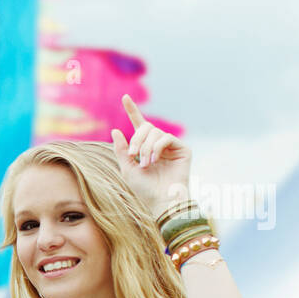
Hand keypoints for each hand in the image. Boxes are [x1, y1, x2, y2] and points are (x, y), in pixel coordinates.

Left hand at [110, 94, 189, 216]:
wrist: (161, 201)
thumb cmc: (144, 189)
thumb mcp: (127, 168)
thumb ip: (122, 150)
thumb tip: (115, 130)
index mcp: (145, 147)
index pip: (138, 125)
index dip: (132, 110)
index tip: (125, 97)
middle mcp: (158, 144)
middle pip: (146, 127)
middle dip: (136, 139)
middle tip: (133, 155)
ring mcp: (171, 146)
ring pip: (155, 132)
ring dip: (146, 147)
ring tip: (145, 164)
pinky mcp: (182, 149)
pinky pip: (166, 138)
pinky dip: (157, 147)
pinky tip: (154, 160)